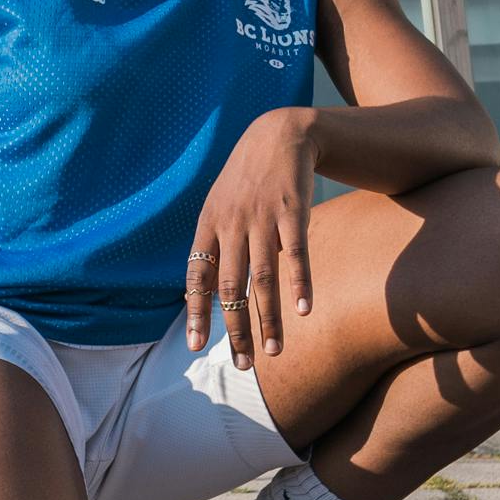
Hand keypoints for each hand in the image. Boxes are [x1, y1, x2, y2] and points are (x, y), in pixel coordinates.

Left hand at [184, 109, 317, 368]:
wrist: (279, 134)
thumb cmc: (247, 179)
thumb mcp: (219, 206)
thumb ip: (213, 246)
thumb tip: (202, 295)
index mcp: (208, 226)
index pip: (197, 277)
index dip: (196, 313)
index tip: (194, 347)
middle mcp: (231, 225)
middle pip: (230, 287)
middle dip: (235, 329)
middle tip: (242, 366)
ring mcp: (262, 219)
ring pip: (263, 279)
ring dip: (269, 319)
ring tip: (274, 351)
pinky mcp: (293, 212)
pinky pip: (296, 255)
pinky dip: (300, 285)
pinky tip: (304, 312)